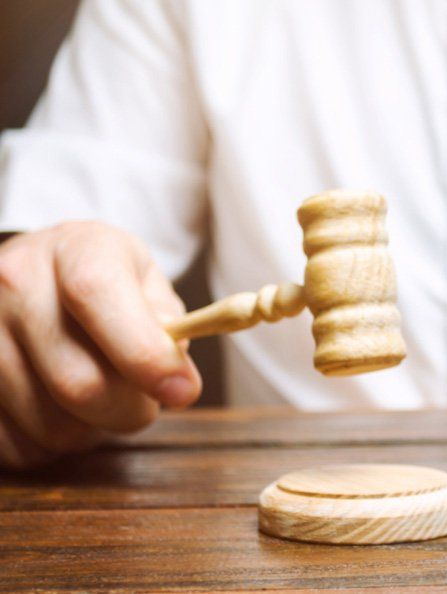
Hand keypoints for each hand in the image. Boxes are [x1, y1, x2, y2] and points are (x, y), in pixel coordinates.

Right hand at [0, 222, 200, 468]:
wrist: (38, 278)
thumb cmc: (109, 285)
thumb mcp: (148, 284)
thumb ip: (170, 327)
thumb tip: (175, 381)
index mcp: (75, 249)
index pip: (95, 294)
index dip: (143, 352)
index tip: (181, 391)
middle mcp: (15, 282)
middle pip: (78, 380)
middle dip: (130, 410)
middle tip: (146, 404)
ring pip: (50, 424)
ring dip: (92, 430)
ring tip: (101, 400)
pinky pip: (16, 445)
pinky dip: (52, 444)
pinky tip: (62, 411)